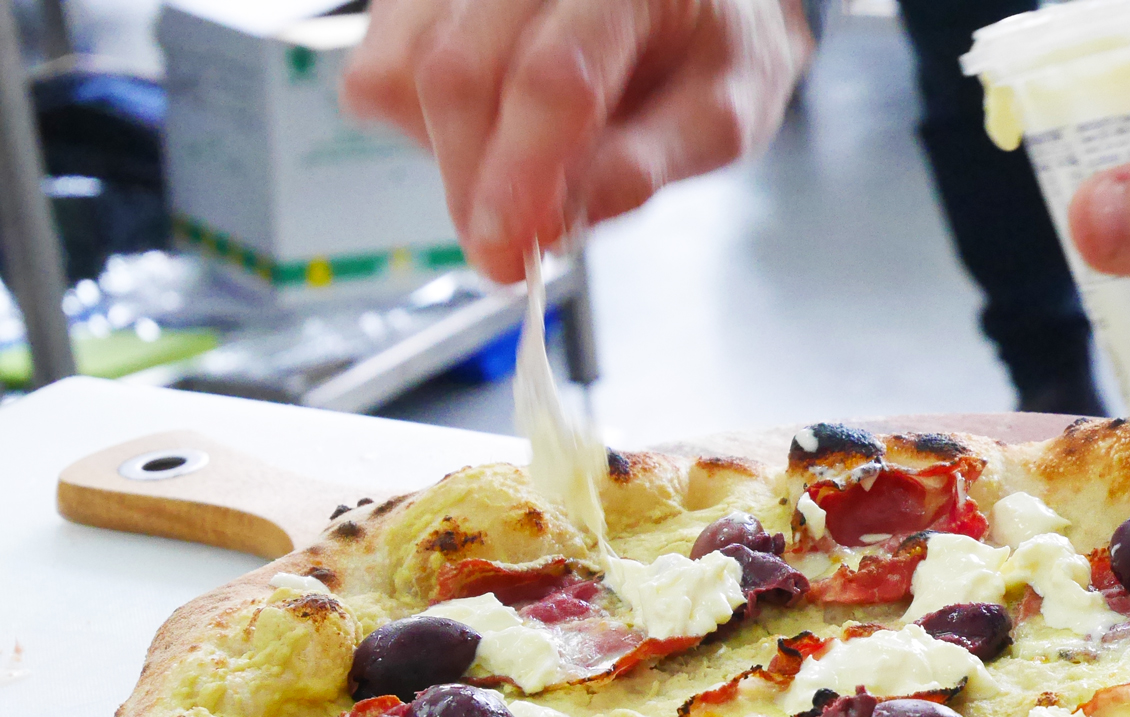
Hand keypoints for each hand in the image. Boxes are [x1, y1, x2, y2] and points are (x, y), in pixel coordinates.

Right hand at [344, 0, 812, 281]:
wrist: (696, 4)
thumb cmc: (711, 52)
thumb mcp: (724, 115)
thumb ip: (650, 166)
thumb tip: (562, 222)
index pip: (553, 76)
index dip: (522, 171)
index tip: (508, 248)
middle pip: (459, 72)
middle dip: (474, 181)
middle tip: (507, 254)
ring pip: (403, 71)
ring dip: (450, 154)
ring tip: (521, 174)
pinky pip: (381, 74)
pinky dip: (421, 128)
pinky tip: (491, 135)